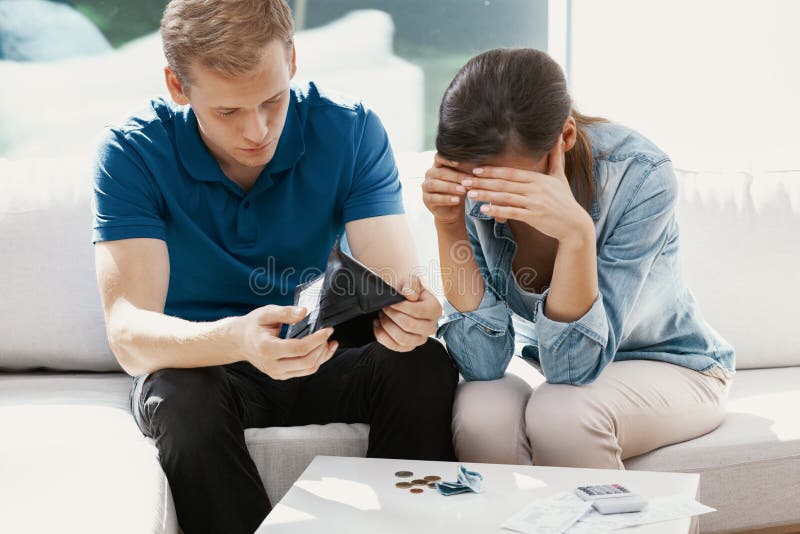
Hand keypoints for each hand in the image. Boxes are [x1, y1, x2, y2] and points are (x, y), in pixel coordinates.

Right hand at [237, 305, 337, 379]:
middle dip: (322, 347)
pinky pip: (305, 371)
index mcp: (266, 348)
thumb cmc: (253, 326)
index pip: (299, 348)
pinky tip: (323, 349)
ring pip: (308, 369)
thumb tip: (304, 312)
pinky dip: (317, 361)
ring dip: (322, 356)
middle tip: (327, 333)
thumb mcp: (266, 313)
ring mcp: (277, 373)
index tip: (328, 329)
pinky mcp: (282, 376)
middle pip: (306, 362)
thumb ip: (285, 312)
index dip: (317, 339)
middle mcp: (272, 365)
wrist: (240, 342)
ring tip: (328, 341)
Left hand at [373, 275, 440, 351]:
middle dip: (392, 315)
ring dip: (387, 326)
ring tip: (382, 315)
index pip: (418, 311)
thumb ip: (411, 284)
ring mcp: (420, 338)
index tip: (390, 301)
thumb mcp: (409, 280)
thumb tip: (410, 295)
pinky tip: (378, 324)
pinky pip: (395, 346)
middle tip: (385, 307)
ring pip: (402, 339)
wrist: (397, 296)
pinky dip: (382, 336)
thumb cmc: (405, 289)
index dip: (401, 307)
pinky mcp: (409, 346)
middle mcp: (431, 326)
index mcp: (435, 309)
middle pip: (410, 326)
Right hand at [422, 153, 470, 225]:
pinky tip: (457, 200)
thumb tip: (477, 163)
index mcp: (438, 165)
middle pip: (440, 172)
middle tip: (468, 181)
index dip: (447, 159)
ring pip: (435, 184)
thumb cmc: (459, 190)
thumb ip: (467, 170)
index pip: (439, 157)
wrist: (453, 209)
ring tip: (463, 190)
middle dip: (455, 176)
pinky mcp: (426, 199)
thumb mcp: (464, 179)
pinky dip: (446, 199)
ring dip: (450, 187)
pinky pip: (434, 198)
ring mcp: (426, 186)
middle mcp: (430, 174)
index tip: (458, 162)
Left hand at [461, 136, 591, 242]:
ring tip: (469, 194)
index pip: (511, 173)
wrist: (575, 224)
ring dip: (486, 195)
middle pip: (504, 183)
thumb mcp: (560, 176)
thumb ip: (555, 157)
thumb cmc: (565, 200)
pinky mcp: (534, 216)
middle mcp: (535, 188)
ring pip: (505, 197)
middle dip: (483, 182)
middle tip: (465, 180)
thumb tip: (557, 135)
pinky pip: (512, 212)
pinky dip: (498, 211)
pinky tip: (484, 210)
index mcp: (538, 178)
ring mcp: (535, 202)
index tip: (476, 169)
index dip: (492, 171)